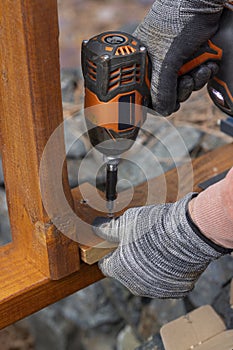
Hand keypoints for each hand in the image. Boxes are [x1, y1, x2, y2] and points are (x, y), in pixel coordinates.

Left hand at [94, 194, 230, 298]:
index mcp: (119, 270)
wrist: (189, 233)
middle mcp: (136, 285)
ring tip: (157, 246)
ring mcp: (157, 290)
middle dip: (130, 259)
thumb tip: (98, 228)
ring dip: (148, 266)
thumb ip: (109, 230)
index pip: (106, 265)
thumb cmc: (154, 227)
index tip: (117, 244)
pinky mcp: (176, 290)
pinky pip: (167, 281)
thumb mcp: (126, 222)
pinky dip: (167, 271)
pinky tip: (171, 255)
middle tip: (139, 241)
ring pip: (147, 278)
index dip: (110, 253)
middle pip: (127, 272)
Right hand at [133, 0, 225, 115]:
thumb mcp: (167, 60)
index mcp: (141, 62)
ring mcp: (173, 61)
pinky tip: (207, 65)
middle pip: (166, 92)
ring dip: (195, 82)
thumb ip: (162, 90)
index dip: (157, 101)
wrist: (203, 1)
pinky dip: (202, 74)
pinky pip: (193, 76)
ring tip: (200, 69)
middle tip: (186, 81)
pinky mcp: (188, 58)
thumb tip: (163, 111)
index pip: (145, 92)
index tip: (167, 104)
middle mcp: (156, 63)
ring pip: (182, 86)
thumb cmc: (178, 20)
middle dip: (181, 90)